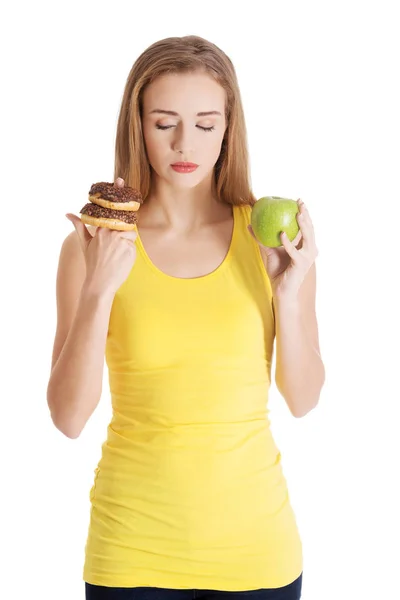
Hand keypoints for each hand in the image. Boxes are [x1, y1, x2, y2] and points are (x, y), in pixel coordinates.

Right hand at [65, 177, 137, 296]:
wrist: (99, 283)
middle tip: (117, 235)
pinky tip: (120, 260)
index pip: (111, 209)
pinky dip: (128, 249)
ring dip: (126, 240)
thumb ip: (79, 226)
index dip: (117, 194)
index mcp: (99, 228)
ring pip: (130, 232)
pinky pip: (132, 243)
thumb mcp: (84, 243)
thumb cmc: (92, 263)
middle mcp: (110, 232)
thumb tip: (68, 214)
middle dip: (123, 226)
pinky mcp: (129, 249)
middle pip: (123, 221)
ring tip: (115, 254)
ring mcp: (120, 240)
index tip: (119, 180)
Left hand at [248, 199, 317, 298]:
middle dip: (307, 214)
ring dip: (303, 225)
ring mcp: (307, 258)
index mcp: (305, 246)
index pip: (307, 227)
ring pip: (308, 238)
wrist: (281, 290)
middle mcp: (310, 251)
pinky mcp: (301, 265)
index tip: (298, 200)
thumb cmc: (277, 271)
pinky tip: (282, 234)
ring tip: (297, 214)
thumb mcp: (268, 252)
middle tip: (299, 202)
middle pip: (311, 229)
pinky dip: (288, 243)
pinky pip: (294, 251)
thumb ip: (261, 239)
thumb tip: (249, 225)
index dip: (304, 213)